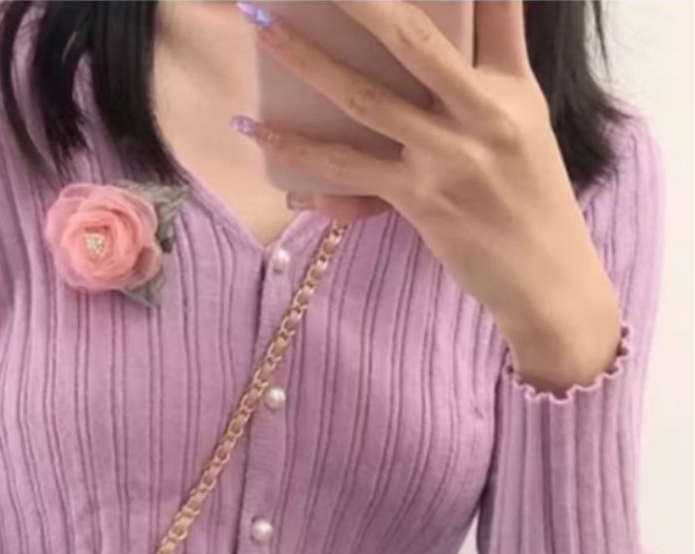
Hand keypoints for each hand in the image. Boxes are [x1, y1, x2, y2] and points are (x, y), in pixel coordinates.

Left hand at [234, 1, 622, 390]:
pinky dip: (297, 150)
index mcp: (513, 86)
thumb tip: (450, 38)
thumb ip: (492, 72)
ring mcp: (449, 158)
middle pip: (412, 37)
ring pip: (364, 99)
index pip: (496, 7)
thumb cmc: (530, 199)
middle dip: (357, 0)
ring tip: (260, 25)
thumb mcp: (525, 125)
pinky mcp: (419, 200)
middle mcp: (483, 113)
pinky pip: (346, 168)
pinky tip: (257, 130)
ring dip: (305, 60)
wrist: (546, 277)